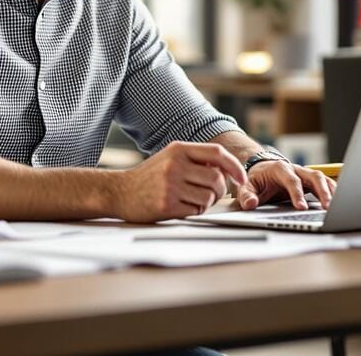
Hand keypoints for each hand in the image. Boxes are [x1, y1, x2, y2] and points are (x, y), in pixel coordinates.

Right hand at [110, 141, 246, 222]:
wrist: (119, 192)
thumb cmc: (148, 176)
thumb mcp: (170, 157)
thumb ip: (196, 159)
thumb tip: (227, 169)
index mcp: (178, 149)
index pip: (217, 153)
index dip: (234, 166)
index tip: (241, 178)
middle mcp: (175, 165)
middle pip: (216, 178)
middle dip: (220, 190)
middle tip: (211, 194)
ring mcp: (170, 185)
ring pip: (208, 197)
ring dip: (207, 202)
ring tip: (193, 200)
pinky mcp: (166, 205)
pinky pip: (196, 211)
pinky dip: (195, 212)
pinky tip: (183, 207)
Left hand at [236, 160, 335, 210]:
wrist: (261, 168)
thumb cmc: (257, 179)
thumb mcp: (247, 186)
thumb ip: (246, 195)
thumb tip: (250, 204)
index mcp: (280, 169)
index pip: (292, 181)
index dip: (297, 194)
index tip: (301, 208)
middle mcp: (295, 169)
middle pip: (313, 177)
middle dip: (322, 191)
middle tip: (327, 207)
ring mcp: (304, 173)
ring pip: (321, 178)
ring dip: (330, 191)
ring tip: (336, 207)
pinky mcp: (309, 180)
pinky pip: (324, 183)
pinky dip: (332, 191)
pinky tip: (338, 201)